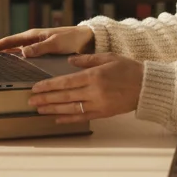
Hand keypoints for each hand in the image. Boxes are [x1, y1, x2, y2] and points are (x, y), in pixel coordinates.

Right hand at [0, 26, 95, 57]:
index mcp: (33, 36)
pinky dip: (16, 61)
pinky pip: (25, 57)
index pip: (9, 41)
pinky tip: (12, 68)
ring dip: (5, 56)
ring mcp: (36, 46)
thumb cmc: (73, 38)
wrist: (86, 39)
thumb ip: (40, 48)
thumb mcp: (56, 43)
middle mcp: (32, 41)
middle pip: (9, 46)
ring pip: (16, 52)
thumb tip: (23, 52)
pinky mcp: (42, 53)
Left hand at [28, 53, 143, 123]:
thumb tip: (69, 61)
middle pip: (64, 96)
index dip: (49, 86)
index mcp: (94, 76)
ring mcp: (98, 104)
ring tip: (39, 110)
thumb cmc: (128, 69)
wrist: (146, 86)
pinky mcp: (103, 113)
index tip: (35, 88)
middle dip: (46, 99)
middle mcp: (94, 91)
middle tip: (31, 101)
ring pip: (71, 108)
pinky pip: (82, 117)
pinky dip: (68, 118)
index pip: (65, 82)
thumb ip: (87, 59)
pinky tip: (57, 119)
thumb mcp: (108, 57)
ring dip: (53, 110)